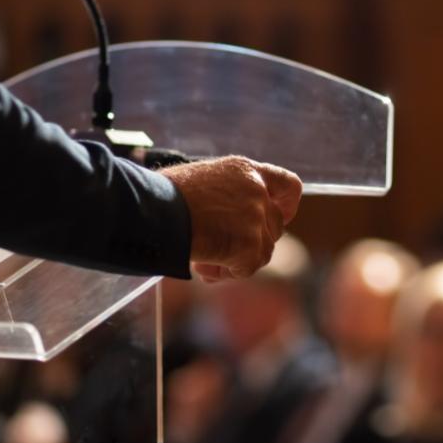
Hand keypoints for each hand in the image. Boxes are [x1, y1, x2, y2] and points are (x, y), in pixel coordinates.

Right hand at [161, 156, 301, 281]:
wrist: (154, 210)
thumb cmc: (163, 195)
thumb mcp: (202, 180)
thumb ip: (226, 194)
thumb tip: (225, 216)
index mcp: (246, 171)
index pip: (288, 185)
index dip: (287, 206)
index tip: (280, 217)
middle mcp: (258, 192)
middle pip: (274, 227)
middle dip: (250, 242)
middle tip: (219, 249)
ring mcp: (256, 218)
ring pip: (261, 252)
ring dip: (234, 259)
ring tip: (202, 259)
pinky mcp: (249, 245)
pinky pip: (246, 269)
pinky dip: (225, 272)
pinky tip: (203, 266)